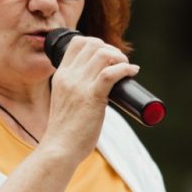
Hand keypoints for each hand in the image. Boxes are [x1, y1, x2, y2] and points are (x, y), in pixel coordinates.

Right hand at [40, 34, 138, 161]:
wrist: (59, 149)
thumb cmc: (65, 131)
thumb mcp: (63, 101)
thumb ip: (74, 90)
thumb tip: (98, 86)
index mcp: (61, 76)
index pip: (77, 43)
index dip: (96, 44)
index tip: (107, 57)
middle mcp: (69, 77)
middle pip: (93, 44)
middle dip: (111, 49)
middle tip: (120, 64)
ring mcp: (79, 86)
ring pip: (103, 54)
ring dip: (120, 57)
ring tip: (126, 68)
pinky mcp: (92, 98)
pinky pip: (110, 73)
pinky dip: (125, 68)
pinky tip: (132, 72)